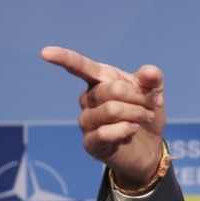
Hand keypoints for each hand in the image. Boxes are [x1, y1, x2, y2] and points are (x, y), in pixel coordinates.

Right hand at [41, 46, 165, 188]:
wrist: (149, 147)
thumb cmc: (146, 113)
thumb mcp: (155, 92)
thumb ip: (152, 78)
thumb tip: (149, 74)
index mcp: (100, 80)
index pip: (80, 67)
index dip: (63, 58)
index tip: (45, 52)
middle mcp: (88, 99)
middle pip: (111, 90)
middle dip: (138, 97)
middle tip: (152, 104)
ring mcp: (87, 122)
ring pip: (110, 110)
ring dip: (135, 113)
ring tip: (145, 116)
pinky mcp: (90, 143)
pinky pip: (105, 133)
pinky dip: (125, 129)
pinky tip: (132, 130)